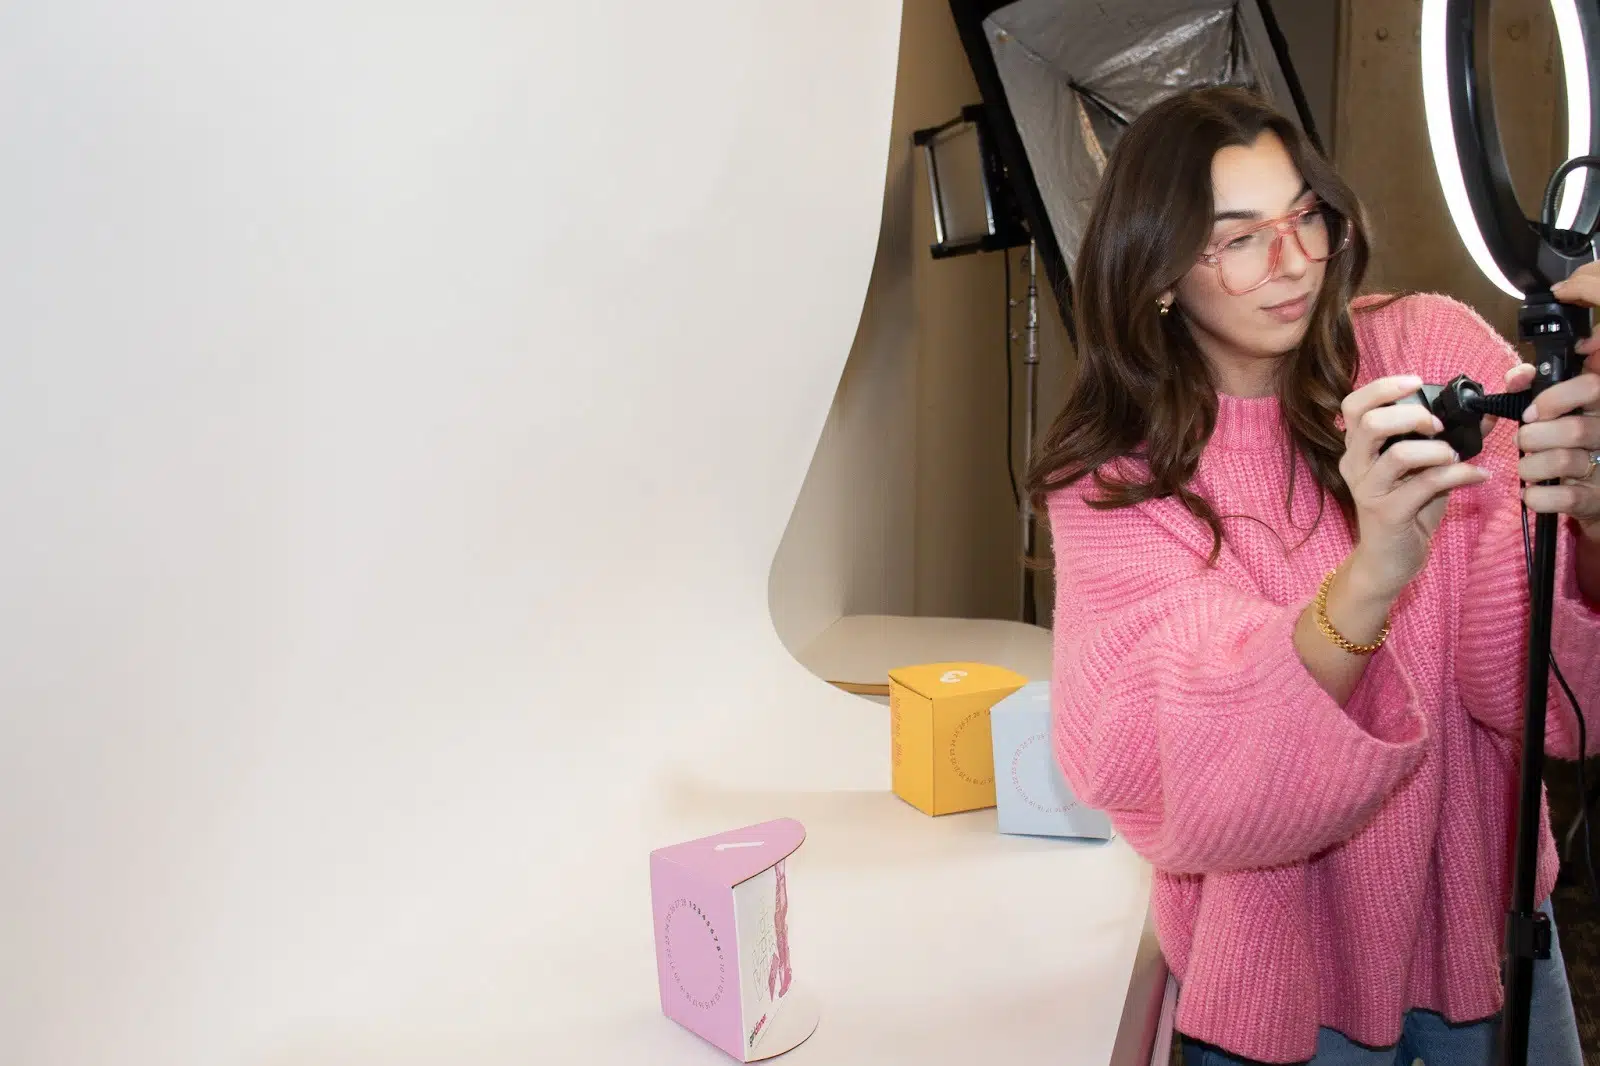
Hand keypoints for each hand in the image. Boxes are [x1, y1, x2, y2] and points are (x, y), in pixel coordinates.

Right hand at [1338, 375, 1492, 599]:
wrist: (1388, 560)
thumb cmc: (1406, 510)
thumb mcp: (1422, 470)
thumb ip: (1446, 440)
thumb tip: (1485, 410)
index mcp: (1358, 448)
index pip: (1353, 405)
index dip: (1382, 388)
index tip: (1416, 383)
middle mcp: (1355, 465)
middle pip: (1370, 423)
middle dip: (1412, 415)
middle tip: (1438, 425)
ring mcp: (1368, 490)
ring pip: (1398, 455)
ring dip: (1437, 449)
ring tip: (1457, 455)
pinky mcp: (1387, 514)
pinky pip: (1425, 485)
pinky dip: (1459, 475)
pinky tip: (1478, 476)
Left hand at [1515, 262, 1599, 535]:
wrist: (1598, 508)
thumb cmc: (1574, 453)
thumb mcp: (1564, 414)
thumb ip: (1546, 387)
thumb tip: (1519, 366)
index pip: (1592, 381)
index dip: (1563, 393)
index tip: (1537, 404)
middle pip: (1572, 422)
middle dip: (1539, 432)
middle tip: (1531, 438)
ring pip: (1561, 457)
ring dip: (1535, 463)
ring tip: (1533, 466)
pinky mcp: (1598, 500)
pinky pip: (1559, 495)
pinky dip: (1539, 495)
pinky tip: (1536, 493)